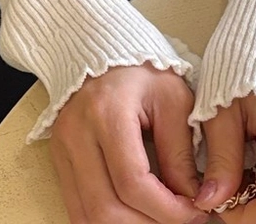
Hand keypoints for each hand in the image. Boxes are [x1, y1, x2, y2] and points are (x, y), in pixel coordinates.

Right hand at [49, 61, 212, 223]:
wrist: (102, 49)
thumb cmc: (142, 70)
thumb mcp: (173, 100)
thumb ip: (181, 153)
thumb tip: (194, 203)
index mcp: (106, 113)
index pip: (133, 183)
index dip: (168, 211)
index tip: (196, 215)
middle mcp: (76, 133)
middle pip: (106, 208)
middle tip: (180, 222)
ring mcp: (62, 148)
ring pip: (87, 216)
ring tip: (157, 220)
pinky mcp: (59, 159)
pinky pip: (76, 208)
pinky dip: (105, 221)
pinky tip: (133, 217)